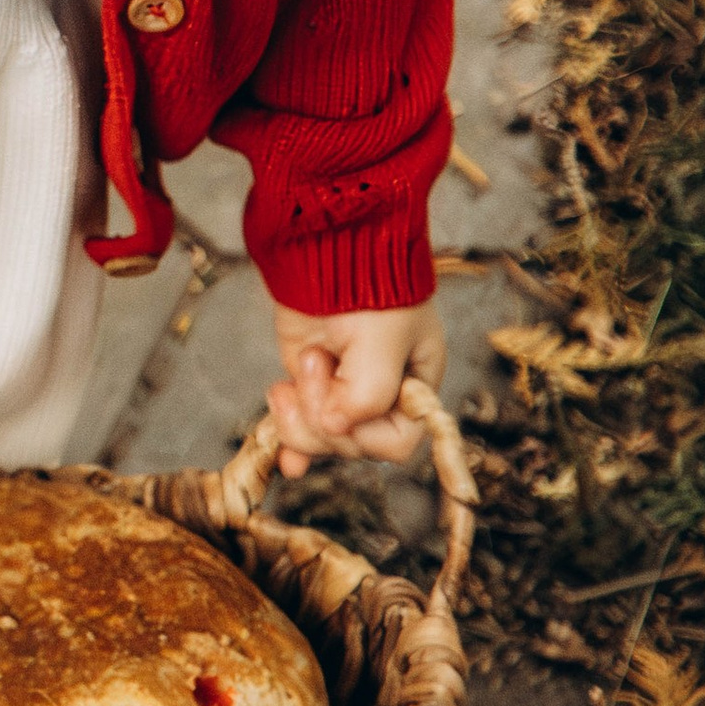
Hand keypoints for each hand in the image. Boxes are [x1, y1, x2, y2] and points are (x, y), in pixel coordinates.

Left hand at [266, 302, 445, 472]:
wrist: (329, 243)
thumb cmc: (372, 285)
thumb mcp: (383, 340)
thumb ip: (368, 394)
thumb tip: (333, 428)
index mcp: (416, 388)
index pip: (397, 443)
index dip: (364, 434)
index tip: (344, 399)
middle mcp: (383, 395)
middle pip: (352, 444)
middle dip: (323, 414)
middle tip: (314, 361)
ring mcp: (343, 390)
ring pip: (322, 437)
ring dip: (299, 418)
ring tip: (293, 374)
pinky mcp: (310, 382)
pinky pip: (301, 425)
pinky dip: (291, 441)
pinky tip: (287, 462)